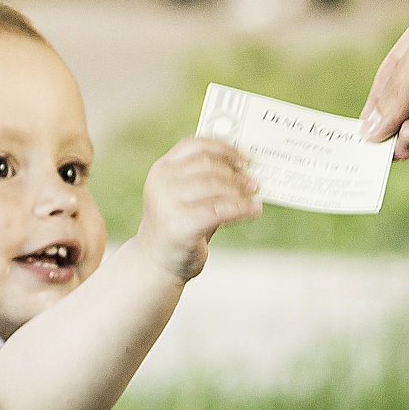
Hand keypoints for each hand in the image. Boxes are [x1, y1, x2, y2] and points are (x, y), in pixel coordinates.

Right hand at [138, 137, 259, 281]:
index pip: (194, 145)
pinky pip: (219, 211)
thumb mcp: (183, 196)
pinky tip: (253, 210)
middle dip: (234, 173)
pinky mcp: (181, 225)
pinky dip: (241, 209)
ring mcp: (168, 203)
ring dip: (239, 191)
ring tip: (253, 195)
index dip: (223, 148)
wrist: (155, 263)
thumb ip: (205, 179)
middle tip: (252, 182)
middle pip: (208, 165)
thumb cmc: (176, 226)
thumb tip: (243, 169)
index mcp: (162, 169)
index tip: (243, 157)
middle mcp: (162, 182)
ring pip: (215, 186)